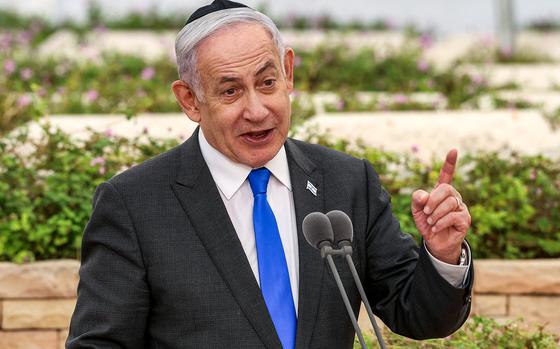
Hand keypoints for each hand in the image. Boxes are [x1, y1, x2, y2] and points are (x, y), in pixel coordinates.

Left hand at [411, 149, 470, 263]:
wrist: (435, 243)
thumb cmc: (427, 223)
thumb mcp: (417, 211)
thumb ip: (417, 200)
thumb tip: (423, 195)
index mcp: (442, 192)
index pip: (447, 174)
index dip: (450, 163)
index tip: (453, 150)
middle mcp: (454, 197)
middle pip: (446, 189)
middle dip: (433, 200)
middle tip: (426, 211)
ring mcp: (461, 207)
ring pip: (450, 203)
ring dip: (436, 213)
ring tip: (430, 221)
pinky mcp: (465, 219)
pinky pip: (454, 215)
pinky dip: (441, 222)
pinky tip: (436, 227)